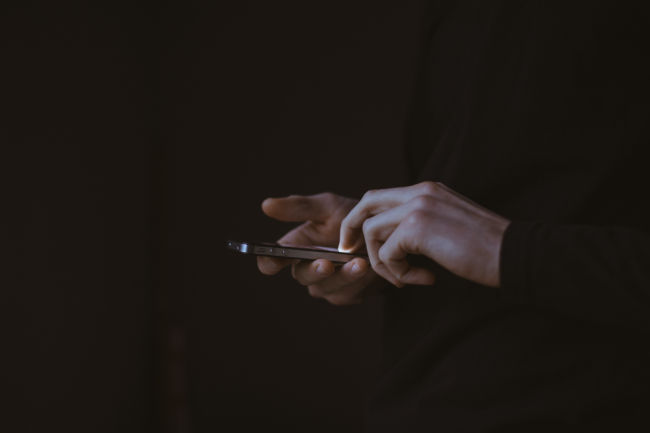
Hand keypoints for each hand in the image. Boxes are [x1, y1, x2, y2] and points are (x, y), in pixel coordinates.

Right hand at [257, 192, 379, 304]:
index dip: (269, 263)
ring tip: (360, 263)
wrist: (385, 232)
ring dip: (344, 276)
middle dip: (314, 271)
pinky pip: (349, 293)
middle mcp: (307, 269)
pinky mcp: (347, 294)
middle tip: (327, 264)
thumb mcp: (327, 207)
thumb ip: (299, 207)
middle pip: (301, 276)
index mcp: (295, 248)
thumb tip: (266, 205)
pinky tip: (371, 269)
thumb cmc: (351, 217)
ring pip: (327, 288)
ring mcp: (327, 285)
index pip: (271, 261)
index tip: (274, 260)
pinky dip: (360, 281)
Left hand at [339, 182, 510, 287]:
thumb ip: (420, 225)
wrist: (514, 253)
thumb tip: (392, 242)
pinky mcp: (417, 227)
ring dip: (382, 261)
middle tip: (350, 252)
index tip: (357, 241)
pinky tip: (423, 279)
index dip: (362, 218)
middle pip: (366, 203)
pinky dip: (398, 273)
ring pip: (372, 231)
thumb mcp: (448, 226)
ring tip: (405, 278)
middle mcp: (420, 192)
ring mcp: (418, 206)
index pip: (380, 197)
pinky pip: (387, 253)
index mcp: (427, 190)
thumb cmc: (485, 248)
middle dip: (351, 229)